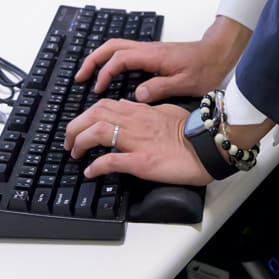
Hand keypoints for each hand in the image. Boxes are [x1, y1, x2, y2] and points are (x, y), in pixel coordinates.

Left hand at [65, 99, 211, 185]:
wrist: (209, 145)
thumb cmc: (192, 130)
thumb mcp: (166, 110)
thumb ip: (144, 108)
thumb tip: (125, 105)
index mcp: (140, 111)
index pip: (104, 105)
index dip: (86, 115)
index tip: (80, 126)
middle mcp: (135, 123)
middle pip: (94, 115)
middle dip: (75, 126)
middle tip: (68, 142)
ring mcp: (137, 142)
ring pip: (98, 132)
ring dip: (80, 142)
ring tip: (74, 154)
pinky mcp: (142, 161)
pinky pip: (112, 161)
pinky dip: (96, 166)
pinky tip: (90, 172)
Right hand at [74, 16, 251, 103]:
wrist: (220, 53)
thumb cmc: (206, 68)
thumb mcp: (185, 83)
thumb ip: (160, 88)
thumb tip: (136, 95)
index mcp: (153, 56)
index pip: (119, 59)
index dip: (105, 73)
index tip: (98, 89)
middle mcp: (148, 50)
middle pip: (112, 47)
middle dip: (93, 60)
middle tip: (80, 77)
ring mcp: (150, 50)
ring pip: (118, 48)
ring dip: (101, 59)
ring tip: (89, 76)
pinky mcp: (154, 55)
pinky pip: (126, 53)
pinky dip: (113, 61)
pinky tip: (111, 75)